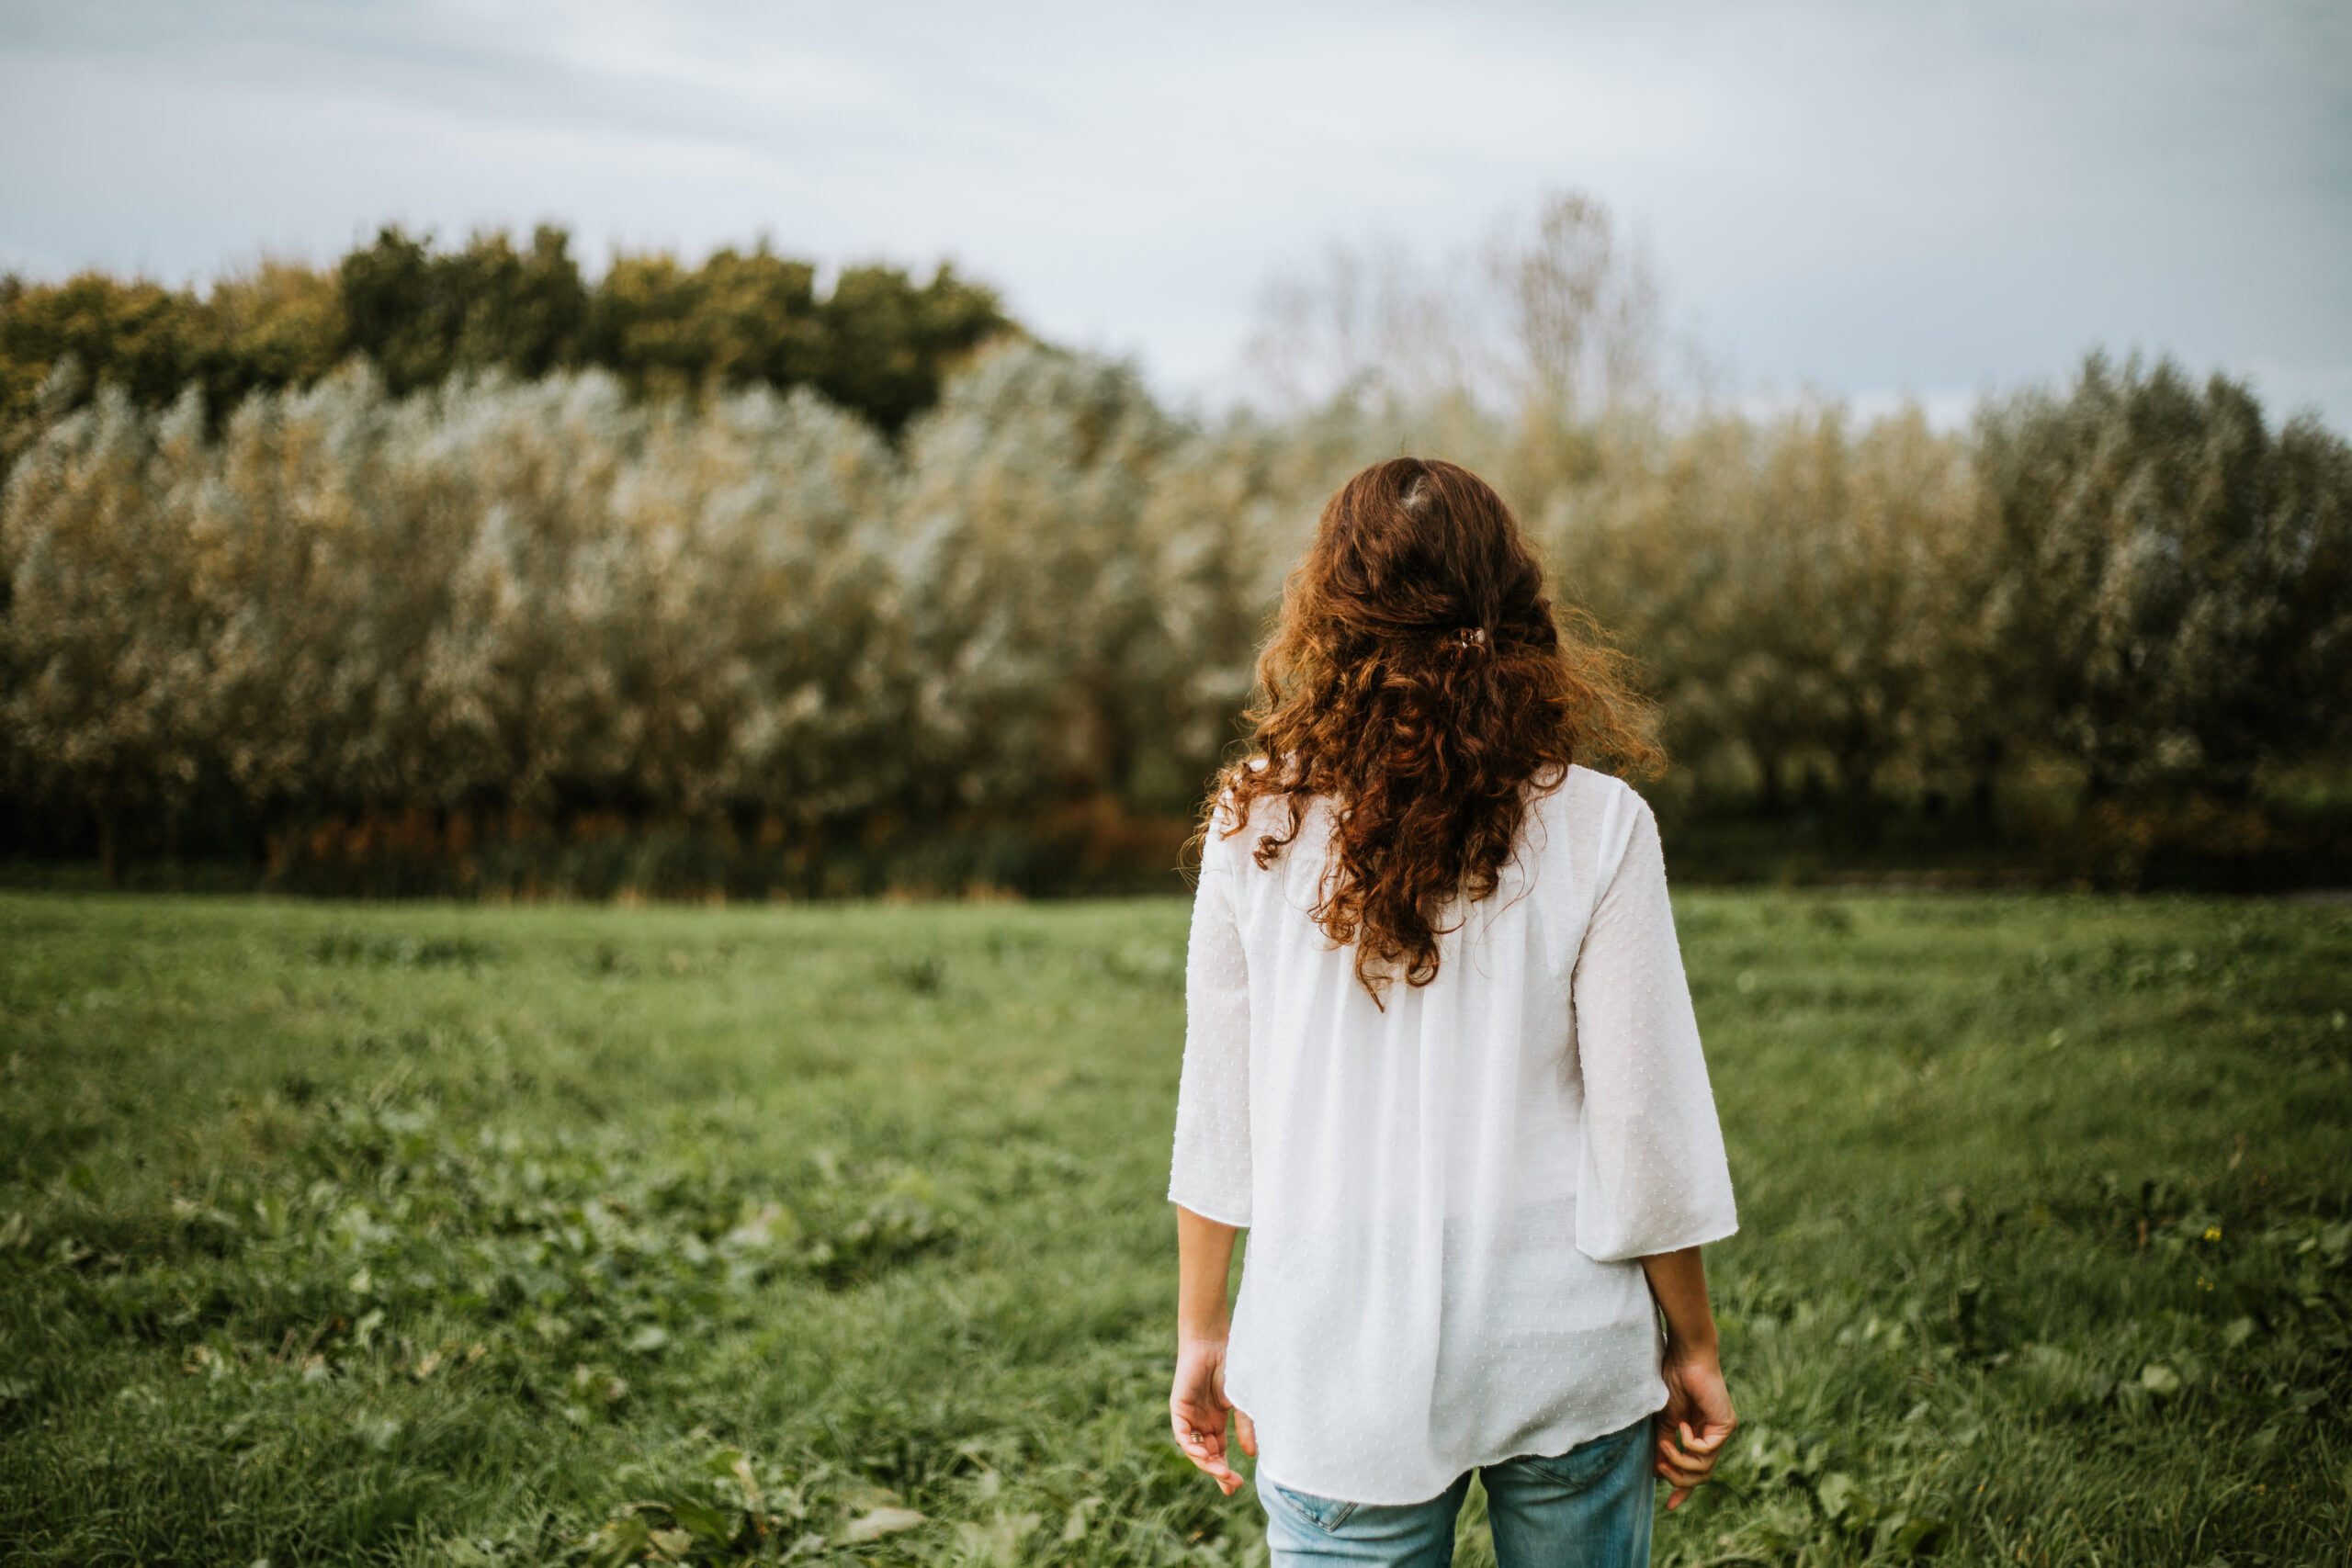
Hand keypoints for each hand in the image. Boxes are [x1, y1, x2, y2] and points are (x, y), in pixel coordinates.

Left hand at [1169, 1336, 1257, 1494]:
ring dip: (1205, 1463)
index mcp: (1216, 1423)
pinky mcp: (1178, 1408)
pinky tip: (1202, 1456)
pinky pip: (1181, 1433)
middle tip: (1231, 1484)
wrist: (1215, 1341)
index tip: (1235, 1487)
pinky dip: (1190, 1446)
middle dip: (1217, 1471)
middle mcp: (1201, 1423)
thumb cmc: (1231, 1367)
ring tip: (1221, 1472)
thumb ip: (1245, 1427)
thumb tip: (1250, 1456)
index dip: (1225, 1471)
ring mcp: (1189, 1416)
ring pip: (1193, 1449)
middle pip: (1206, 1455)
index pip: (1217, 1453)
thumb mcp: (1241, 1403)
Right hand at [1652, 1343, 1734, 1510]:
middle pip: (1701, 1476)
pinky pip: (1706, 1452)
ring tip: (1666, 1445)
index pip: (1695, 1470)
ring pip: (1704, 1469)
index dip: (1682, 1489)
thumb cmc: (1671, 1382)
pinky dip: (1689, 1445)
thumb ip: (1662, 1446)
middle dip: (1678, 1479)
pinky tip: (1681, 1427)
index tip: (1670, 1506)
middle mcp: (1712, 1436)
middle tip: (1661, 1466)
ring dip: (1680, 1462)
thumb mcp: (1662, 1422)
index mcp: (1697, 1434)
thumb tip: (1657, 1473)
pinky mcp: (1726, 1426)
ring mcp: (1721, 1432)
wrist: (1683, 1358)